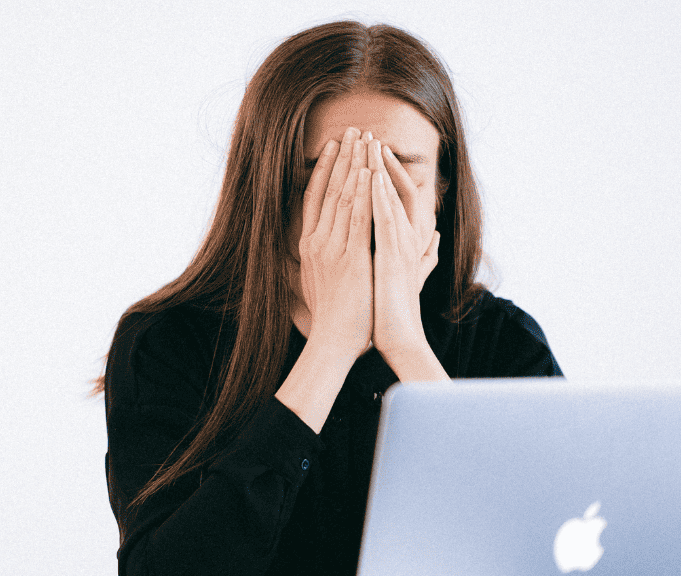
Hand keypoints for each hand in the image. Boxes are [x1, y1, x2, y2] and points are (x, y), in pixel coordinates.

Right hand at [297, 127, 373, 360]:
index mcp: (310, 245)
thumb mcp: (321, 282)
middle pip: (329, 189)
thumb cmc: (333, 318)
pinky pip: (357, 219)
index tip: (336, 145)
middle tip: (353, 129)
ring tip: (364, 139)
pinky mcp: (350, 259)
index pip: (315, 197)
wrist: (333, 342)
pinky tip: (370, 172)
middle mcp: (316, 242)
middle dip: (342, 157)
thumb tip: (319, 247)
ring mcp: (332, 249)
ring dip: (355, 165)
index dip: (326, 168)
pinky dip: (363, 193)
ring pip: (343, 197)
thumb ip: (326, 259)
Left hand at [369, 138, 440, 368]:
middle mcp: (408, 238)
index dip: (386, 173)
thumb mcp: (409, 275)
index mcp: (407, 240)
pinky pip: (386, 218)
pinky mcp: (392, 256)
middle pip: (395, 188)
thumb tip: (437, 239)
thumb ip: (424, 255)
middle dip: (380, 160)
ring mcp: (402, 246)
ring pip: (391, 198)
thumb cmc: (398, 311)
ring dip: (380, 169)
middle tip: (367, 134)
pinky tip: (370, 177)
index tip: (370, 152)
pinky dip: (379, 196)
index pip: (398, 196)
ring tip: (368, 143)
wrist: (398, 339)